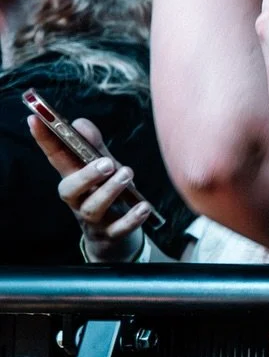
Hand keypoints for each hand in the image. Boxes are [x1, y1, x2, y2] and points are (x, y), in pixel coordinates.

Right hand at [29, 116, 149, 261]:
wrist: (116, 237)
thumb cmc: (108, 193)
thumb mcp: (103, 168)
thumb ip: (94, 147)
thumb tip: (79, 123)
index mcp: (74, 179)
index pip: (56, 158)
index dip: (45, 140)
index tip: (36, 119)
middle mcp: (79, 200)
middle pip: (69, 190)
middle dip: (85, 175)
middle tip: (107, 162)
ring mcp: (93, 220)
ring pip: (92, 209)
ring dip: (109, 191)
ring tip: (126, 174)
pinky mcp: (111, 235)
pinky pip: (118, 229)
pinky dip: (131, 218)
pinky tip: (144, 206)